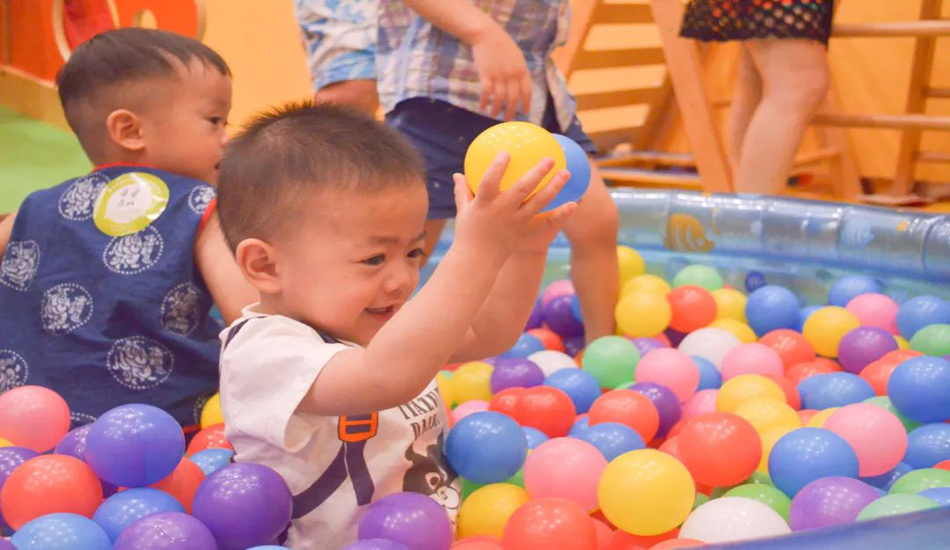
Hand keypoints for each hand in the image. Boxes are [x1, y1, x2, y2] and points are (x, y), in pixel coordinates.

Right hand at [452, 153, 576, 263]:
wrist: (478, 261)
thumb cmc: (469, 232)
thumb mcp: (463, 211)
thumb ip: (462, 191)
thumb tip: (458, 173)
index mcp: (484, 204)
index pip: (489, 182)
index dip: (497, 167)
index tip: (507, 152)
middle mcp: (502, 212)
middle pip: (522, 190)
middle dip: (536, 173)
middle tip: (550, 159)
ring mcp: (516, 223)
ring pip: (538, 203)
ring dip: (553, 187)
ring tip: (566, 173)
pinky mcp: (526, 233)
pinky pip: (546, 222)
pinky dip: (561, 214)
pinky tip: (574, 203)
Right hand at [470, 23, 531, 119]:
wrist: (487, 34)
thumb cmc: (502, 44)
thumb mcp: (516, 57)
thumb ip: (518, 71)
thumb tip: (518, 86)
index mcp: (522, 70)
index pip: (527, 91)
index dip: (526, 104)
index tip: (525, 113)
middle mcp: (512, 75)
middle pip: (513, 98)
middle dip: (511, 112)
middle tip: (508, 122)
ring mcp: (499, 76)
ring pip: (499, 98)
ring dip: (496, 109)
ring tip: (493, 116)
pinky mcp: (486, 75)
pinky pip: (486, 93)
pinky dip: (484, 101)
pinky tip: (482, 107)